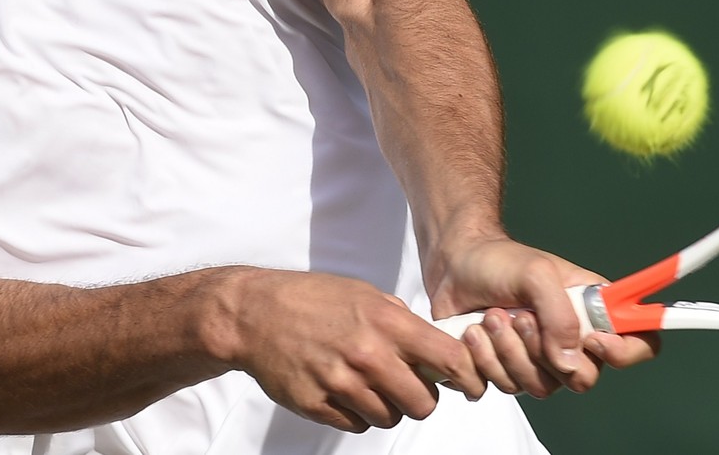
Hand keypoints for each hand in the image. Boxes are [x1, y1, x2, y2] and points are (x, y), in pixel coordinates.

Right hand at [218, 269, 491, 431]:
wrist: (254, 313)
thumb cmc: (311, 299)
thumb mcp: (363, 293)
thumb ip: (401, 320)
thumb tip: (436, 348)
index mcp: (386, 322)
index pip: (449, 360)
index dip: (464, 375)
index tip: (462, 381)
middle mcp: (368, 354)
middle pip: (423, 404)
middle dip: (420, 398)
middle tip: (406, 385)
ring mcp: (341, 383)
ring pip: (389, 418)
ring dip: (385, 406)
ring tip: (367, 383)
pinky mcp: (318, 405)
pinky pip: (356, 425)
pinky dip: (355, 413)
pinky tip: (342, 389)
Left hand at [426, 235, 658, 397]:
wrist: (454, 266)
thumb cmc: (499, 261)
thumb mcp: (536, 272)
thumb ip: (559, 314)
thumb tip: (568, 360)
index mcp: (592, 312)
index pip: (639, 344)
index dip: (625, 352)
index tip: (594, 340)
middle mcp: (570, 342)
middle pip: (581, 379)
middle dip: (541, 350)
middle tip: (519, 317)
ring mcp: (537, 362)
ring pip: (535, 388)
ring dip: (505, 351)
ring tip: (490, 317)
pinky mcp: (503, 372)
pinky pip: (497, 388)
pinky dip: (479, 360)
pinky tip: (472, 332)